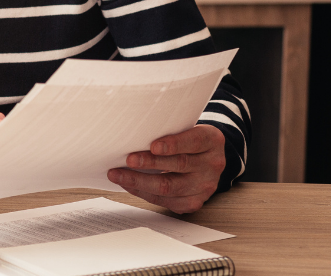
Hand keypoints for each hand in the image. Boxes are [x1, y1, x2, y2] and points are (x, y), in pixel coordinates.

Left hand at [107, 124, 225, 213]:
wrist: (205, 159)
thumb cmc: (187, 140)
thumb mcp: (185, 128)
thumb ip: (167, 130)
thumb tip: (133, 134)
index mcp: (212, 141)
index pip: (194, 141)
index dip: (173, 144)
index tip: (153, 146)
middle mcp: (212, 164)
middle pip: (179, 165)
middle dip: (150, 163)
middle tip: (129, 159)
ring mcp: (205, 186)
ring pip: (169, 187)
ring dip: (139, 181)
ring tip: (118, 174)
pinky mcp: (193, 202)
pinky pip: (165, 201)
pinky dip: (143, 192)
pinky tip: (128, 185)